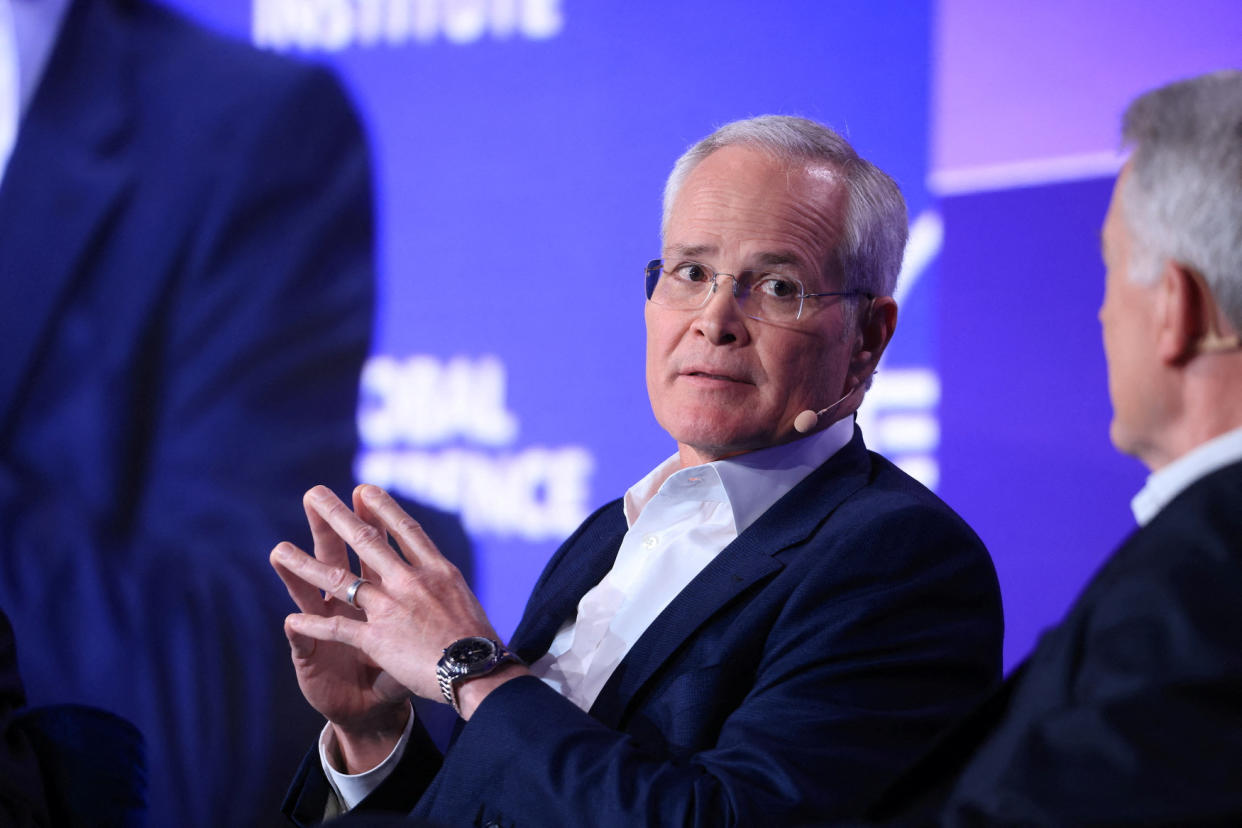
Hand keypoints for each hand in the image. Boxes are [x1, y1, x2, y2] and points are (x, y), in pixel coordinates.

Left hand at [271, 485, 523, 729]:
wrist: (479, 672)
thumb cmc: (480, 642)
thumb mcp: (465, 599)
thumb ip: (442, 586)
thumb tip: (437, 578)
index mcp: (437, 570)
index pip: (405, 531)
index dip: (382, 508)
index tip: (363, 490)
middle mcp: (410, 581)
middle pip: (366, 542)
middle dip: (336, 516)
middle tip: (314, 493)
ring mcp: (390, 608)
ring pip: (339, 581)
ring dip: (306, 565)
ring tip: (279, 550)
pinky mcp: (377, 639)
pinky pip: (337, 629)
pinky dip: (313, 624)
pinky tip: (291, 618)